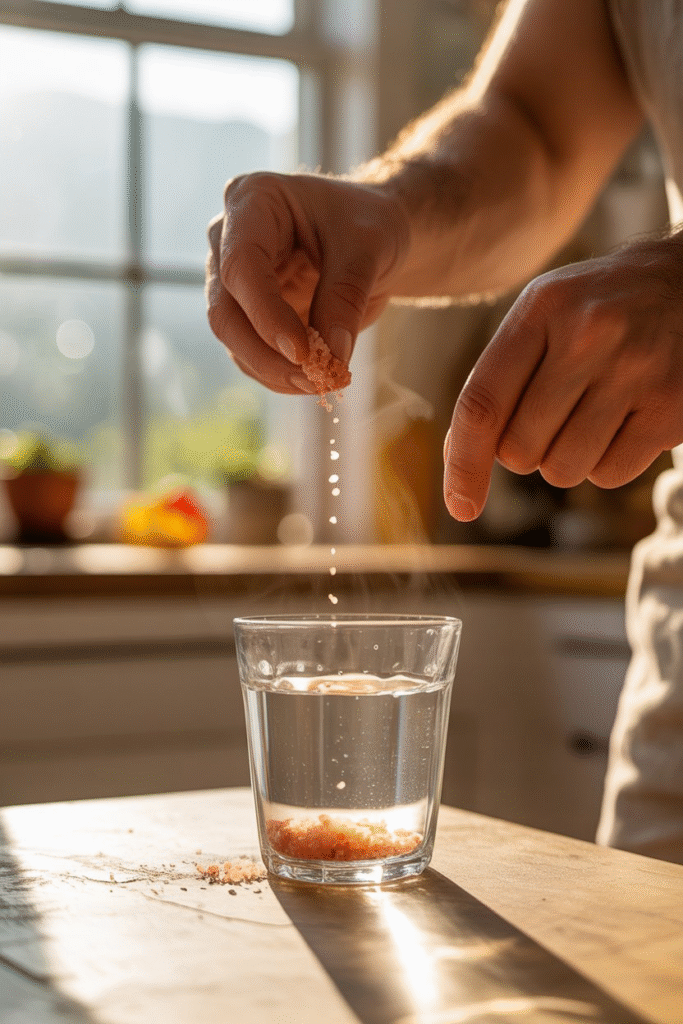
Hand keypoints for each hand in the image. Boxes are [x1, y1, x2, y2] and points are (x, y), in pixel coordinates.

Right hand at [206, 172, 408, 393]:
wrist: (373, 237)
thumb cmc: (370, 224)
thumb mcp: (369, 247)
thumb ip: (346, 295)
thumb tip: (331, 355)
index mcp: (252, 201)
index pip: (241, 265)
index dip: (266, 314)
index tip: (303, 353)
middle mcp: (229, 240)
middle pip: (224, 310)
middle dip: (267, 354)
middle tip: (314, 380)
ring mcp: (232, 281)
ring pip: (233, 340)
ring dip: (275, 372)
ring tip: (323, 382)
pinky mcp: (247, 315)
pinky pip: (251, 356)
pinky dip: (281, 376)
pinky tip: (315, 379)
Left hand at [444, 236, 682, 519]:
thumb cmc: (594, 313)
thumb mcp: (540, 318)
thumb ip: (496, 380)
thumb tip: (457, 459)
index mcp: (542, 309)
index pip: (482, 405)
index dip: (463, 464)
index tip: (460, 506)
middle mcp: (588, 334)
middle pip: (520, 449)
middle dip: (525, 450)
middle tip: (554, 413)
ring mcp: (635, 369)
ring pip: (563, 470)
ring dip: (565, 460)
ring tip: (589, 415)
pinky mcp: (671, 405)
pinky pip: (610, 474)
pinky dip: (606, 463)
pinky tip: (622, 422)